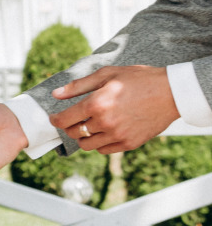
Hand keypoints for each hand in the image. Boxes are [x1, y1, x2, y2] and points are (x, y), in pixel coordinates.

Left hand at [49, 65, 177, 152]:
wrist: (172, 92)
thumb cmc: (139, 79)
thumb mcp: (107, 75)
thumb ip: (79, 86)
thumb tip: (55, 94)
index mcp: (96, 104)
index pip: (64, 120)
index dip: (55, 119)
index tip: (54, 118)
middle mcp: (105, 122)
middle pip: (74, 133)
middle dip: (70, 127)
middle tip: (74, 120)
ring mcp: (118, 135)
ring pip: (87, 145)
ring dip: (84, 137)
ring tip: (89, 127)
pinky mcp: (130, 143)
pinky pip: (104, 150)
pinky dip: (100, 143)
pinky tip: (104, 132)